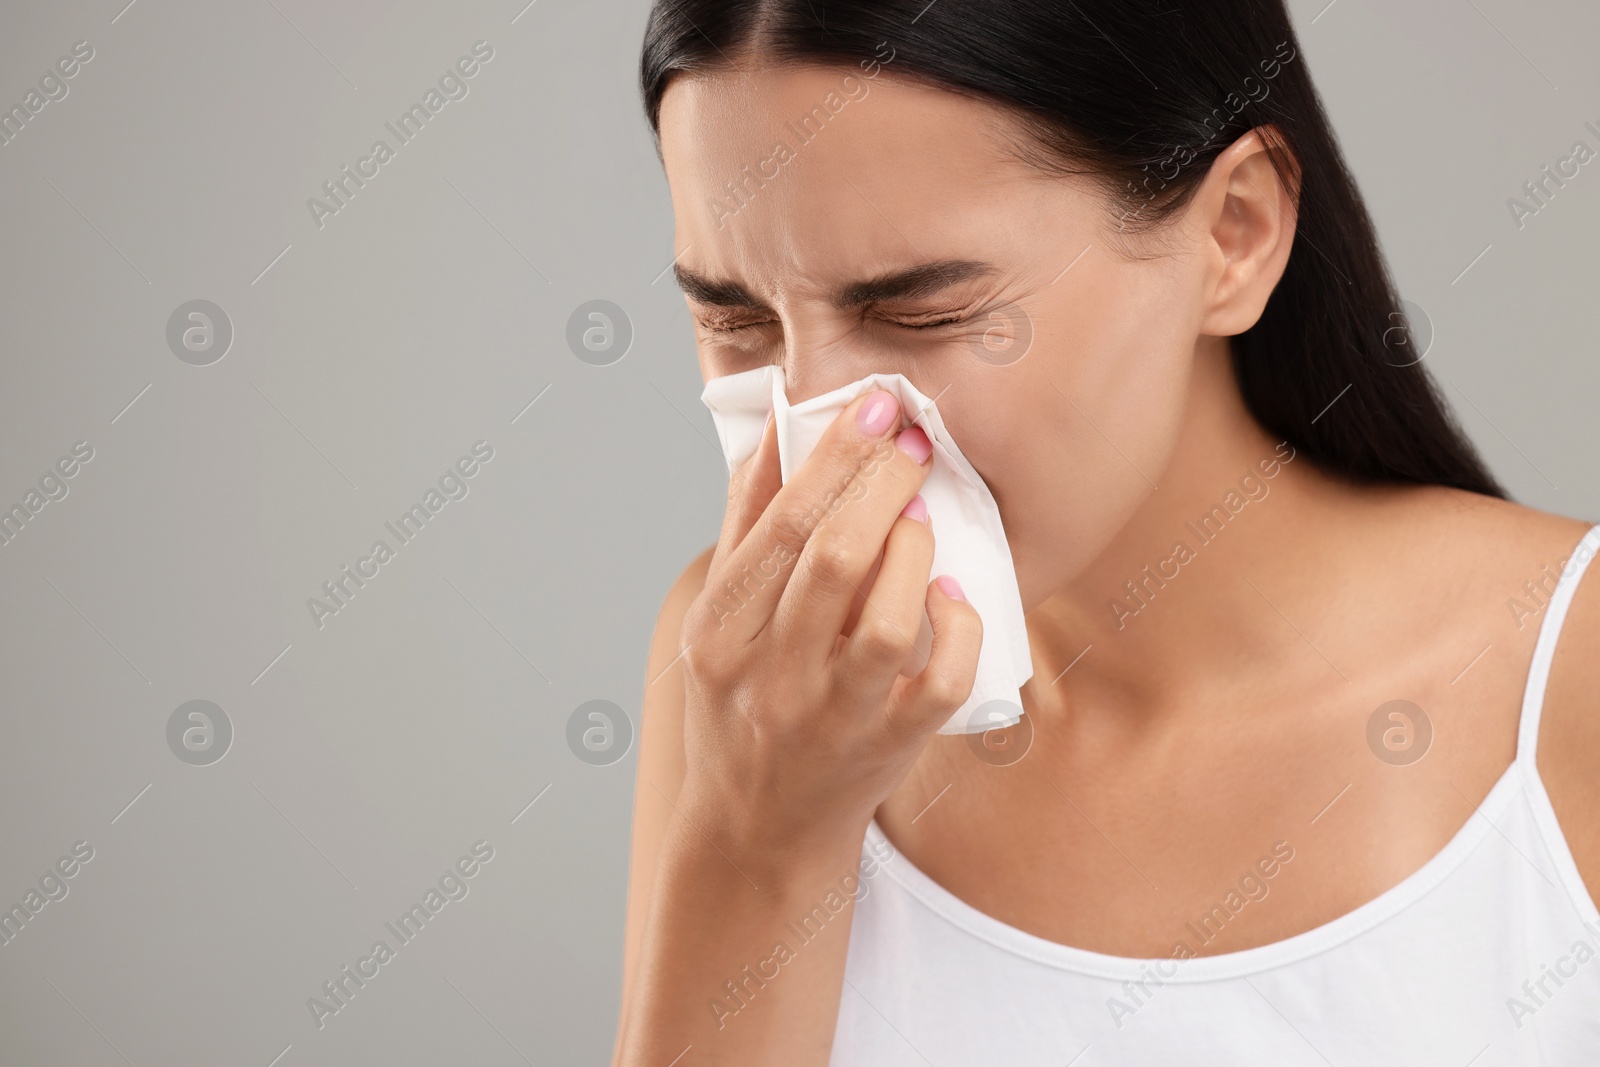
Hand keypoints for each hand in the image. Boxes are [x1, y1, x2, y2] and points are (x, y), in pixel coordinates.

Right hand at [676, 388, 982, 868]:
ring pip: (889, 622)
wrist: (757, 831)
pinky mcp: (889, 749)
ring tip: (921, 520)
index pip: (780, 526)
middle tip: (916, 441)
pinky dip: (960, 630)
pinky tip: (953, 595)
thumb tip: (780, 427)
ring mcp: (833, 718)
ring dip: (917, 554)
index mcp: (720, 631)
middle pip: (836, 561)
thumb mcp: (718, 621)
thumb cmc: (740, 705)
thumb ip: (746, 525)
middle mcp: (770, 676)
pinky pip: (942, 683)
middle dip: (885, 485)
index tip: (877, 405)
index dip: (835, 456)